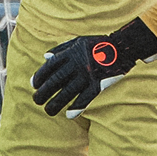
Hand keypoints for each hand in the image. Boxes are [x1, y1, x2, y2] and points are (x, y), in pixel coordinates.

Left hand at [29, 17, 156, 117]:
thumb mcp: (78, 40)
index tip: (34, 85)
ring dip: (56, 103)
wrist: (122, 46)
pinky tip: (69, 115)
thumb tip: (45, 57)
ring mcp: (87, 75)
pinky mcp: (98, 84)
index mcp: (71, 53)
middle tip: (37, 101)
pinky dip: (77, 107)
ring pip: (68, 92)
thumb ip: (61, 48)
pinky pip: (85, 98)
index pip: (50, 66)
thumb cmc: (98, 44)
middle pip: (56, 81)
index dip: (40, 76)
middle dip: (44, 92)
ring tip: (49, 111)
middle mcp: (77, 64)